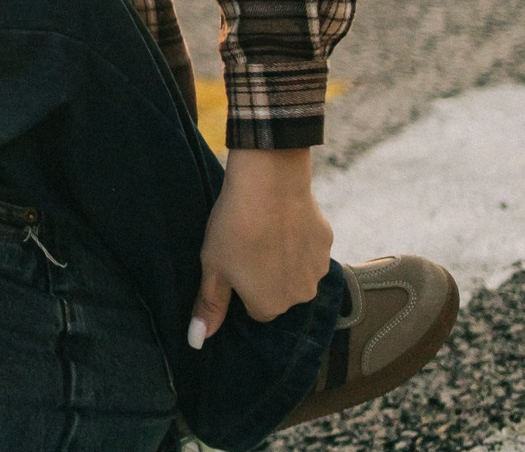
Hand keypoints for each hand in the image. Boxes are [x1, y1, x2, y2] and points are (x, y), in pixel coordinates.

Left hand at [191, 147, 332, 345]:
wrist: (268, 182)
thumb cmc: (234, 227)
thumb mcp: (212, 268)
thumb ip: (209, 306)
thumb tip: (196, 342)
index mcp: (270, 306)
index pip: (254, 308)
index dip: (242, 285)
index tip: (234, 263)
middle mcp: (300, 296)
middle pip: (279, 293)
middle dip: (266, 276)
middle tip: (248, 246)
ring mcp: (317, 270)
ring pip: (296, 272)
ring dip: (284, 259)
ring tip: (265, 231)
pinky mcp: (327, 243)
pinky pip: (309, 249)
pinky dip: (298, 239)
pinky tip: (283, 219)